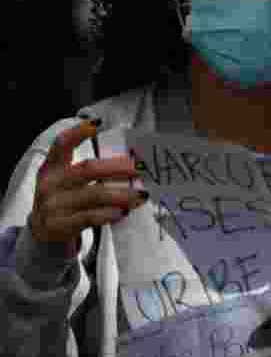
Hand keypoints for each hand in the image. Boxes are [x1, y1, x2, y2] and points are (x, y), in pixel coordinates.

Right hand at [28, 119, 143, 253]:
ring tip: (141, 195)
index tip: (96, 123)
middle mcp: (51, 184)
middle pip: (87, 169)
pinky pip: (90, 217)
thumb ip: (90, 171)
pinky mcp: (61, 225)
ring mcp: (54, 205)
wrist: (41, 233)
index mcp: (52, 168)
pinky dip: (109, 214)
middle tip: (139, 169)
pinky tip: (124, 212)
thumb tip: (129, 162)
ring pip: (94, 195)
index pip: (61, 144)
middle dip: (117, 167)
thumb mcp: (66, 182)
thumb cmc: (63, 201)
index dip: (77, 132)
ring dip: (122, 194)